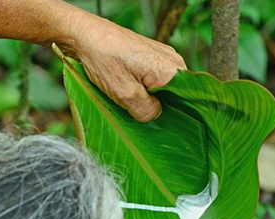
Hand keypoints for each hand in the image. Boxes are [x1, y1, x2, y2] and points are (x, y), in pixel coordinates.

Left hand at [67, 16, 185, 121]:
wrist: (85, 36)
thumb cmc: (103, 58)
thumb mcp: (125, 94)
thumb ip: (146, 111)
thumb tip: (155, 115)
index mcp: (171, 70)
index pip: (189, 101)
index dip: (178, 116)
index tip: (165, 126)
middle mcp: (172, 61)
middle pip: (177, 95)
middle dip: (162, 107)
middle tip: (143, 116)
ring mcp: (163, 57)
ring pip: (165, 88)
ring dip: (151, 99)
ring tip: (133, 103)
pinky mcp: (152, 57)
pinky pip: (156, 80)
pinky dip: (145, 89)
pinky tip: (130, 93)